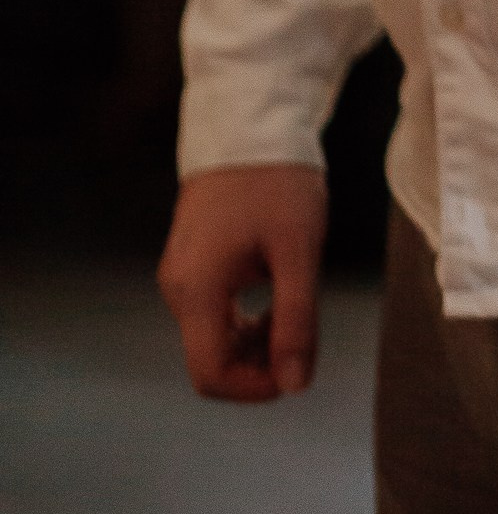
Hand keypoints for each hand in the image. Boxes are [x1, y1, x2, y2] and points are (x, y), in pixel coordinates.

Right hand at [159, 163, 328, 401]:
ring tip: (294, 309)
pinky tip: (277, 297)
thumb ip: (296, 319)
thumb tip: (295, 384)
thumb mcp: (298, 249)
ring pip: (212, 338)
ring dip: (254, 343)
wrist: (251, 124)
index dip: (255, 388)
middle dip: (258, 364)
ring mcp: (181, 275)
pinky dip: (244, 321)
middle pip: (210, 360)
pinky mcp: (191, 264)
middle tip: (303, 335)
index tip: (296, 371)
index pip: (210, 374)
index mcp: (197, 289)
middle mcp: (178, 288)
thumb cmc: (277, 181)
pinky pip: (212, 313)